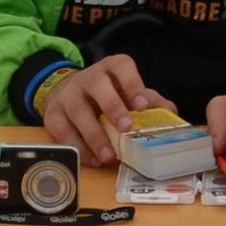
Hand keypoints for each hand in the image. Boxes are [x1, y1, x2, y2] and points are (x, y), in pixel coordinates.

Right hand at [39, 56, 168, 166]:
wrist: (65, 92)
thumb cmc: (106, 94)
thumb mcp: (128, 92)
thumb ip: (150, 101)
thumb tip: (172, 114)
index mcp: (110, 69)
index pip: (121, 66)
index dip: (132, 84)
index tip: (142, 105)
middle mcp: (88, 78)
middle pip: (97, 86)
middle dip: (112, 106)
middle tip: (126, 127)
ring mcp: (68, 95)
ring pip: (78, 111)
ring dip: (94, 135)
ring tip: (109, 155)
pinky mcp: (53, 114)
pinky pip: (62, 131)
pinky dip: (78, 147)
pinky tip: (93, 159)